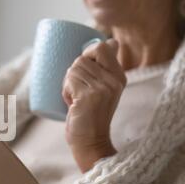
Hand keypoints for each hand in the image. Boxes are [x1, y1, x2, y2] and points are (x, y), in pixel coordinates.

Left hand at [62, 39, 126, 172]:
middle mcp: (113, 80)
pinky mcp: (89, 96)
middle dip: (73, 74)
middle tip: (77, 92)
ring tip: (75, 100)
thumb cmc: (91, 115)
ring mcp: (102, 88)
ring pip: (73, 69)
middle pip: (81, 59)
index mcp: (119, 76)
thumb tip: (110, 41)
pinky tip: (72, 104)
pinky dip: (65, 91)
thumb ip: (105, 68)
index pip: (102, 48)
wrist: (90, 142)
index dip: (86, 54)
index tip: (82, 70)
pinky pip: (68, 81)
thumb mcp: (104, 89)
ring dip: (67, 85)